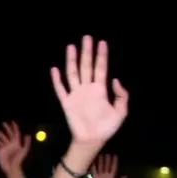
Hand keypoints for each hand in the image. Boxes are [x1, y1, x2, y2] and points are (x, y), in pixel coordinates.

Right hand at [0, 121, 30, 176]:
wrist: (12, 168)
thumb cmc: (18, 160)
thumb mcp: (24, 151)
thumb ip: (26, 143)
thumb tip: (27, 135)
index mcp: (16, 143)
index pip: (15, 133)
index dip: (14, 127)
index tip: (12, 122)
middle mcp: (9, 143)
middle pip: (7, 134)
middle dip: (6, 129)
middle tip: (3, 123)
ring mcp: (4, 147)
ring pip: (0, 139)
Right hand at [50, 36, 128, 151]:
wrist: (93, 140)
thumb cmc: (107, 127)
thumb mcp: (122, 111)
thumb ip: (121, 95)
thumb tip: (115, 79)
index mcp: (101, 89)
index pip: (101, 68)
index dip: (101, 56)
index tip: (102, 42)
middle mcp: (87, 89)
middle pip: (86, 66)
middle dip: (87, 52)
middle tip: (87, 37)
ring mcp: (76, 95)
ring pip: (73, 74)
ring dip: (72, 60)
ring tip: (71, 47)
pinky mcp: (67, 103)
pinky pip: (60, 90)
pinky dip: (57, 80)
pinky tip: (54, 69)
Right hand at [89, 154, 125, 177]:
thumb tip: (125, 176)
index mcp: (112, 177)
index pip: (113, 167)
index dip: (114, 162)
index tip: (115, 155)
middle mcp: (106, 175)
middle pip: (106, 166)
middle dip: (107, 160)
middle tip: (107, 153)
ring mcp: (100, 176)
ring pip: (100, 167)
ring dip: (100, 161)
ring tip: (100, 155)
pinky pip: (93, 172)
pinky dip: (93, 167)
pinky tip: (92, 162)